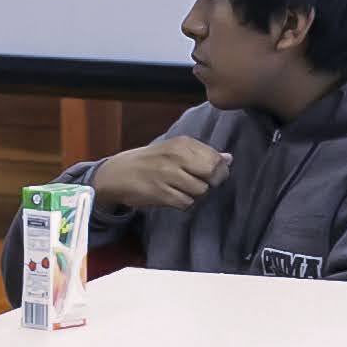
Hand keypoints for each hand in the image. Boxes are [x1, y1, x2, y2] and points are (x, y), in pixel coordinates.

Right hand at [93, 134, 229, 214]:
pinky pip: (186, 203)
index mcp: (181, 143)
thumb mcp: (174, 150)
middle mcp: (176, 157)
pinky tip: (174, 196)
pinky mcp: (160, 194)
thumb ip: (202, 154)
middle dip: (212, 182)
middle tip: (201, 183)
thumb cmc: (150, 161)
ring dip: (196, 194)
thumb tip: (229, 158)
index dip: (219, 170)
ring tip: (183, 189)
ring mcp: (167, 175)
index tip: (211, 174)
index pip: (216, 158)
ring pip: (201, 190)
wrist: (118, 174)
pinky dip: (184, 203)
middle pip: (212, 173)